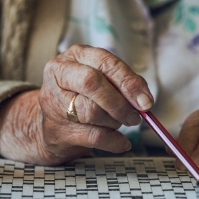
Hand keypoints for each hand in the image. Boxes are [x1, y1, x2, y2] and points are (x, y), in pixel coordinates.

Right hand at [0, 45, 153, 164]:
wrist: (52, 123)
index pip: (105, 63)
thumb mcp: (103, 80)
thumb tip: (144, 99)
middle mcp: (59, 75)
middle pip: (92, 83)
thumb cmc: (83, 96)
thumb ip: (125, 83)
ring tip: (118, 123)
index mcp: (76, 56)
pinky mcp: (56, 131)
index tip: (146, 101)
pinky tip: (121, 142)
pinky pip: (93, 137)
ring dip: (115, 122)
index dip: (129, 82)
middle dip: (120, 103)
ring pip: (92, 111)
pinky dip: (114, 142)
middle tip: (134, 116)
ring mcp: (54, 103)